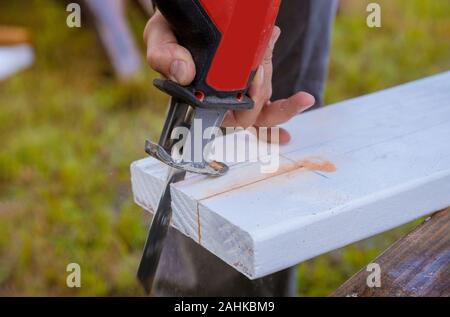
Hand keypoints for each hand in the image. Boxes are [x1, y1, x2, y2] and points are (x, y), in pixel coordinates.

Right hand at [144, 10, 314, 144]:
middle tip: (258, 55)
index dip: (239, 103)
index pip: (217, 115)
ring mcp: (238, 98)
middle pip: (247, 113)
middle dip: (259, 88)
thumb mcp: (161, 37)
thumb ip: (164, 54)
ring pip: (262, 105)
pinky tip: (303, 100)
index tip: (254, 79)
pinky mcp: (253, 89)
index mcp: (196, 99)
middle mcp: (219, 104)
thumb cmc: (173, 34)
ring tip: (266, 41)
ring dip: (269, 80)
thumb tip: (183, 72)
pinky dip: (288, 107)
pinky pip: (271, 109)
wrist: (189, 21)